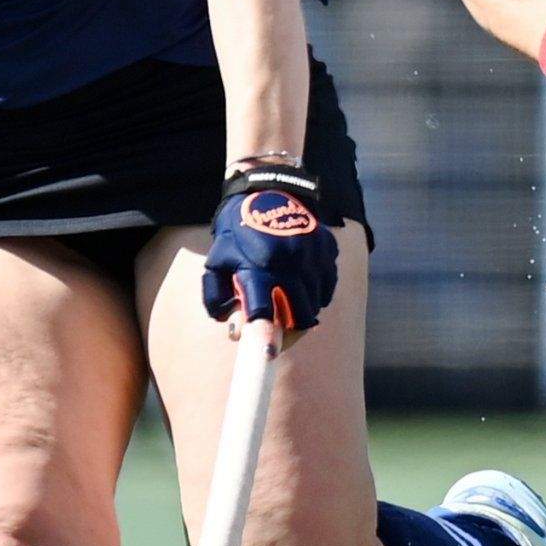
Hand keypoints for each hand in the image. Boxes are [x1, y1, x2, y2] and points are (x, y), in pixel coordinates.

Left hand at [202, 162, 338, 333]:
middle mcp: (291, 264)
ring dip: (302, 310)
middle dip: (290, 330)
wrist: (267, 189)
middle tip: (279, 332)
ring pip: (317, 303)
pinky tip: (301, 286)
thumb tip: (233, 329)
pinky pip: (327, 285)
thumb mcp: (217, 260)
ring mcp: (313, 256)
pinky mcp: (328, 249)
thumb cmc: (237, 230)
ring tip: (287, 303)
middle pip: (301, 316)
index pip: (267, 315)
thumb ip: (217, 296)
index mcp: (260, 268)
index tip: (267, 356)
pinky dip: (316, 293)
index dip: (268, 339)